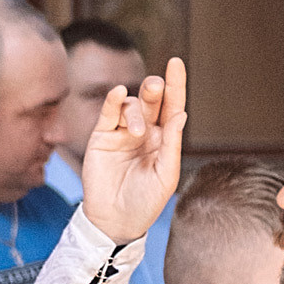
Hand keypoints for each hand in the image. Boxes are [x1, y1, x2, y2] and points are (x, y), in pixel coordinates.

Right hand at [81, 56, 186, 244]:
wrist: (115, 220)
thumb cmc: (145, 201)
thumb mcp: (166, 175)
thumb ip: (172, 145)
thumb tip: (181, 115)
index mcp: (165, 139)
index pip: (172, 106)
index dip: (176, 84)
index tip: (176, 62)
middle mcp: (144, 131)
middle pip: (152, 100)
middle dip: (155, 89)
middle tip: (156, 86)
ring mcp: (122, 132)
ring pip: (131, 106)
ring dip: (135, 111)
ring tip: (135, 132)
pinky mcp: (101, 136)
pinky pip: (108, 112)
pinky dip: (112, 100)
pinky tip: (118, 94)